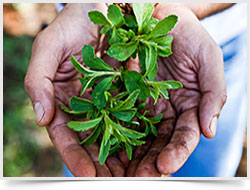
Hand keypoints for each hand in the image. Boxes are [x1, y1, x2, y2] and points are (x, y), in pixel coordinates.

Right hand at [24, 3, 124, 176]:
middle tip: (115, 183)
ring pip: (116, 134)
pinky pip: (136, 117)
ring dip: (123, 157)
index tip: (85, 175)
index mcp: (65, 99)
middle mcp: (88, 104)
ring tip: (135, 175)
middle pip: (93, 142)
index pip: (67, 136)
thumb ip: (38, 81)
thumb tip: (41, 118)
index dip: (74, 156)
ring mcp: (110, 100)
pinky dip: (140, 135)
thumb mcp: (48, 47)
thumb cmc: (72, 24)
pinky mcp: (130, 92)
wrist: (103, 6)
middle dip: (102, 165)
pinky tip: (148, 150)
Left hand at [126, 4, 226, 176]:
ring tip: (119, 172)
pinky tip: (105, 147)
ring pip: (137, 136)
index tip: (165, 167)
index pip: (184, 136)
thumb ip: (215, 93)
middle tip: (137, 177)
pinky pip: (116, 116)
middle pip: (158, 143)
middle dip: (150, 162)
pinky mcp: (122, 94)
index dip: (177, 153)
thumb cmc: (186, 34)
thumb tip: (210, 129)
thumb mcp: (208, 58)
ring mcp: (142, 103)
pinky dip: (112, 134)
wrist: (157, 15)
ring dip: (129, 156)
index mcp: (186, 106)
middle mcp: (164, 110)